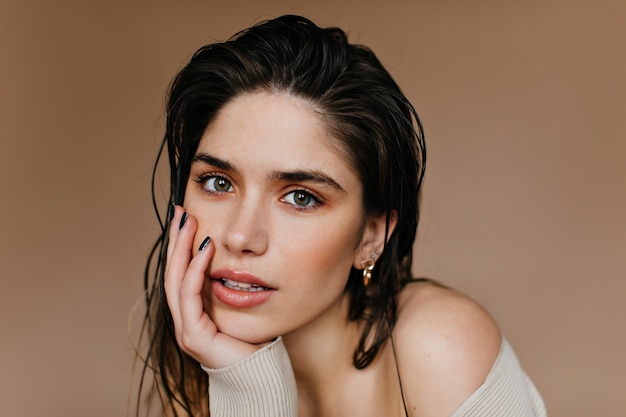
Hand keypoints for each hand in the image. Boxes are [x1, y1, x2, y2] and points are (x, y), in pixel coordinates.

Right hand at [164, 206, 263, 367]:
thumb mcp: (237, 306)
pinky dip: (196, 270)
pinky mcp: (194, 335)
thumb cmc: (254, 341)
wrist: (260, 373)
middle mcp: (184, 320)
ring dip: (182, 249)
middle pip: (172, 273)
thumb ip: (226, 287)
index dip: (180, 246)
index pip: (180, 273)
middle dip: (176, 241)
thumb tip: (228, 258)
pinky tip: (206, 249)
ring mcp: (185, 329)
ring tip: (189, 223)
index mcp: (192, 314)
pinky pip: (190, 296)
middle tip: (181, 212)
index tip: (185, 218)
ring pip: (176, 281)